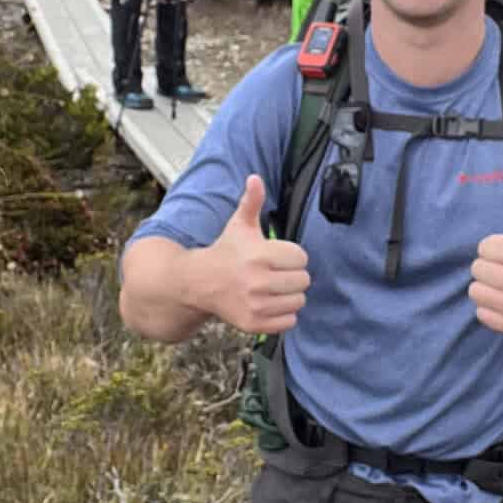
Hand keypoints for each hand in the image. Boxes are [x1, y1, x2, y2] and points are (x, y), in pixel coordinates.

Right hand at [200, 177, 308, 335]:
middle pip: (303, 281)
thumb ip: (251, 201)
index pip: (301, 258)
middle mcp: (257, 282)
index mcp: (259, 255)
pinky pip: (289, 322)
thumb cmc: (226, 251)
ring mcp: (255, 305)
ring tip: (272, 288)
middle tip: (275, 273)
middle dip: (292, 275)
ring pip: (299, 301)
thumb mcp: (239, 225)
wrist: (199, 282)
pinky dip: (283, 315)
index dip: (291, 255)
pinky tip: (268, 303)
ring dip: (290, 295)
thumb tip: (255, 178)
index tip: (276, 256)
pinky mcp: (253, 324)